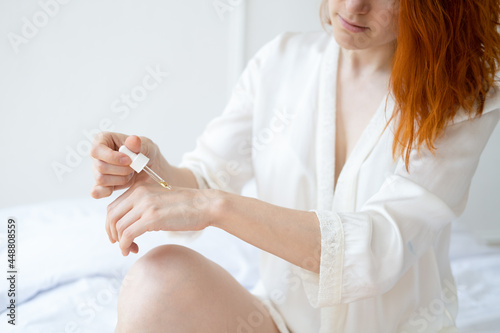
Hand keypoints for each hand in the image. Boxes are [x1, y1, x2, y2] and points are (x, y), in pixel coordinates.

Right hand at [90, 132, 165, 198]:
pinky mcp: (101, 184)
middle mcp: (97, 155)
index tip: (128, 160)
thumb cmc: (143, 150)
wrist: (147, 165)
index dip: (112, 157)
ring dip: (121, 179)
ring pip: (101, 179)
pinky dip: (106, 191)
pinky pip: (97, 191)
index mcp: (102, 140)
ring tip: (130, 173)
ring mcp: (97, 170)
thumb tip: (133, 139)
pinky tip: (117, 187)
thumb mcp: (144, 145)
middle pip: (100, 167)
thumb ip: (137, 144)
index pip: (97, 150)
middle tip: (134, 167)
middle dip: (122, 170)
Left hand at [106, 182, 220, 255]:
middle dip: (112, 234)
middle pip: (111, 216)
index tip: (119, 236)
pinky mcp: (152, 218)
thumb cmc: (187, 206)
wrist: (206, 205)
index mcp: (139, 188)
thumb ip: (144, 206)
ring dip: (120, 243)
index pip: (113, 207)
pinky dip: (125, 246)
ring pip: (118, 227)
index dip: (111, 225)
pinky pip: (128, 235)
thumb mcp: (160, 199)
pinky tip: (133, 250)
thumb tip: (132, 222)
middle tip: (120, 245)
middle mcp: (139, 194)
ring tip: (130, 250)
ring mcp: (145, 205)